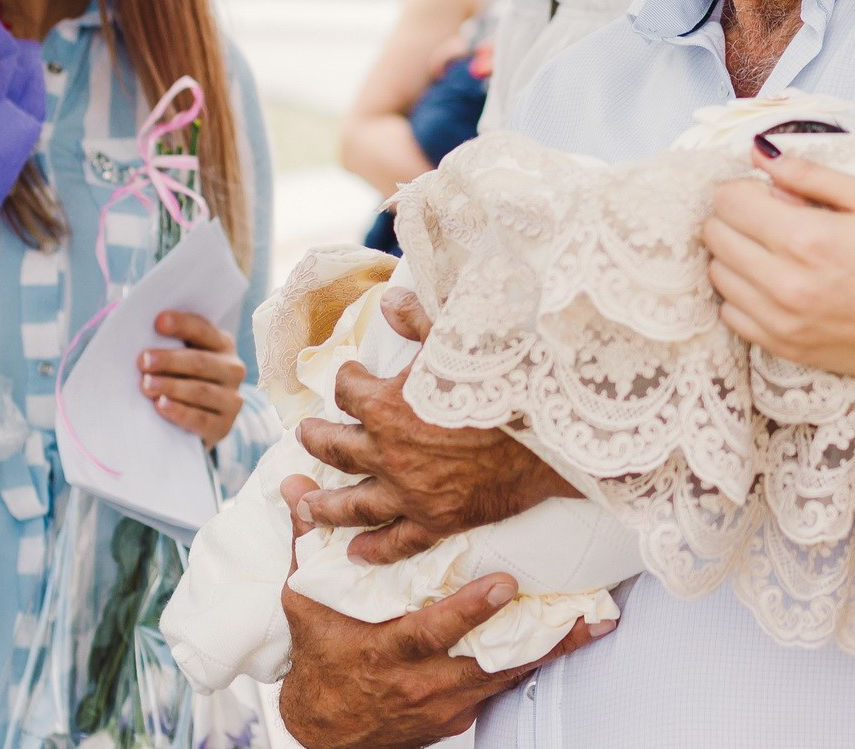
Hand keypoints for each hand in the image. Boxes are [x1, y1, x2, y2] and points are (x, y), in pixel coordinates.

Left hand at [141, 311, 245, 446]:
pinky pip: (201, 418)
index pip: (203, 330)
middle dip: (170, 360)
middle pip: (200, 362)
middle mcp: (233, 369)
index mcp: (222, 345)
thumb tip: (139, 336)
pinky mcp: (224, 425)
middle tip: (143, 361)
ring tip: (145, 385)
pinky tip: (161, 406)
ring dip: (171, 386)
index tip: (158, 321)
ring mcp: (231, 398)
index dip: (182, 324)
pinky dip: (180, 412)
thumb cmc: (180, 381)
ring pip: (201, 390)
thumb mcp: (180, 360)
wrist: (197, 423)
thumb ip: (169, 345)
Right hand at [276, 474, 609, 748]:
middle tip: (581, 609)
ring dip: (553, 650)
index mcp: (385, 652)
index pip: (431, 631)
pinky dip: (536, 666)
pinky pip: (503, 689)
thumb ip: (310, 545)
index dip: (468, 610)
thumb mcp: (308, 604)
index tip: (505, 583)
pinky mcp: (459, 718)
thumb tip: (298, 486)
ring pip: (507, 677)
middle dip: (537, 637)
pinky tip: (572, 641)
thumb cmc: (319, 657)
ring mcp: (444, 705)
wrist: (323, 732)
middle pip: (488, 661)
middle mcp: (420, 683)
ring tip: (597, 622)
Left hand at [296, 287, 575, 564]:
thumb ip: (419, 319)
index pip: (348, 391)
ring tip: (304, 503)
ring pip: (351, 503)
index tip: (351, 375)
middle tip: (306, 436)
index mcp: (386, 406)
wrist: (550, 432)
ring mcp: (409, 492)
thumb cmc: (504, 381)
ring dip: (323, 503)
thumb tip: (390, 300)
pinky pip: (397, 542)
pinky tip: (354, 554)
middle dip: (316, 440)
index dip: (347, 380)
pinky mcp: (437, 520)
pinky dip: (373, 550)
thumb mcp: (458, 339)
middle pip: (335, 448)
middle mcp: (387, 453)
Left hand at [702, 141, 854, 382]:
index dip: (740, 190)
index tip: (764, 193)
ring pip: (717, 275)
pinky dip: (741, 295)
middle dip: (733, 218)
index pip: (728, 202)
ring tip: (771, 252)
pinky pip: (730, 315)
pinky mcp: (781, 346)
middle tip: (767, 219)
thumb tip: (760, 154)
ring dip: (734, 256)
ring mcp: (779, 319)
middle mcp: (784, 281)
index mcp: (806, 237)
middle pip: (715, 236)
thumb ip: (809, 173)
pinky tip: (771, 284)